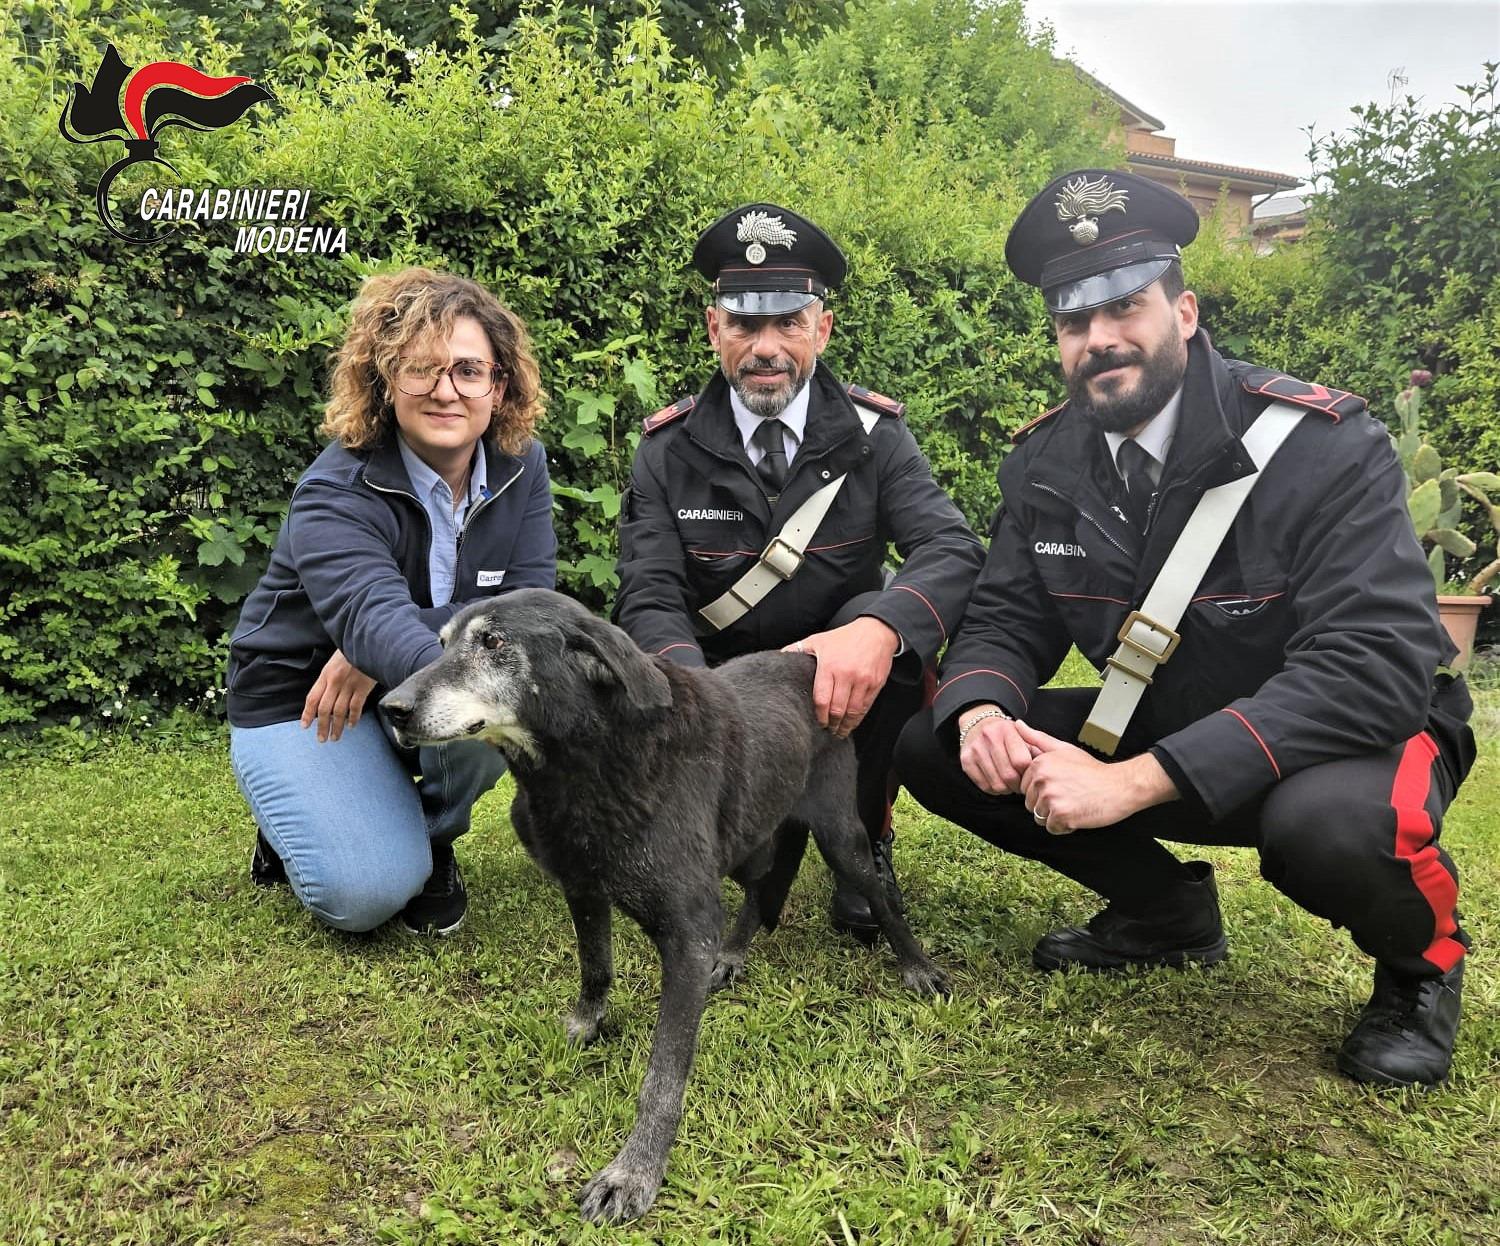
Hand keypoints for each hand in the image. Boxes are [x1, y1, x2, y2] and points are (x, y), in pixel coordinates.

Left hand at [300, 648, 377, 742]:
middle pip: (324, 709)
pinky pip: (355, 707)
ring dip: (337, 726)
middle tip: (321, 738)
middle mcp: (335, 681)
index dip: (307, 713)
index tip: (305, 726)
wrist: (369, 641)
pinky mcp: (363, 687)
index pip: (312, 698)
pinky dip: (353, 718)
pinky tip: (351, 725)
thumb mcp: (336, 660)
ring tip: (335, 737)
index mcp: (326, 674)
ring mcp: (349, 685)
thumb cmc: (353, 649)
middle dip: (322, 726)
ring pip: (339, 711)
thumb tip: (326, 694)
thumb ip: (331, 676)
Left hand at [783, 616, 899, 736]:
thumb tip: (779, 657)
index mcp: (829, 666)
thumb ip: (798, 649)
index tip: (817, 722)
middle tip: (827, 730)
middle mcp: (846, 675)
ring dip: (845, 726)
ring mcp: (862, 681)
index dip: (819, 716)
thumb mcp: (818, 640)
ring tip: (839, 731)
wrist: (876, 631)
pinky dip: (857, 718)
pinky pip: (865, 707)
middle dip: (831, 724)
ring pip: (852, 712)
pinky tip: (851, 723)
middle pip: (837, 709)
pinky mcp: (875, 684)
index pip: (821, 699)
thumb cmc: (844, 637)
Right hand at [957, 703, 1036, 794]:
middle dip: (1018, 785)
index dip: (1028, 773)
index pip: (1022, 762)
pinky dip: (994, 789)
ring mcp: (975, 749)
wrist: (979, 724)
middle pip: (1009, 775)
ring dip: (1007, 789)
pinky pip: (984, 786)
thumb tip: (1048, 761)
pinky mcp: (965, 760)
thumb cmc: (1008, 735)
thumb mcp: (1024, 734)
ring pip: (996, 784)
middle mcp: (989, 737)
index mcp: (1007, 730)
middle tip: (1021, 785)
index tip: (1030, 775)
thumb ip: (1038, 745)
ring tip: (1010, 784)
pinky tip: (998, 782)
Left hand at [1014, 720, 1177, 833]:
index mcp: (1039, 764)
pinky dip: (1064, 826)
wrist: (1120, 785)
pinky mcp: (1061, 815)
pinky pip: (1052, 828)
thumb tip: (1017, 725)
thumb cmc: (1092, 770)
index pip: (1025, 787)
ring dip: (1055, 816)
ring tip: (1074, 803)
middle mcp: (1041, 780)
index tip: (1061, 784)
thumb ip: (1037, 739)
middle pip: (1030, 804)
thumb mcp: (1063, 748)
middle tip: (1070, 794)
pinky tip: (1077, 813)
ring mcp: (1050, 798)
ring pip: (1040, 817)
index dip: (1043, 790)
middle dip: (1047, 804)